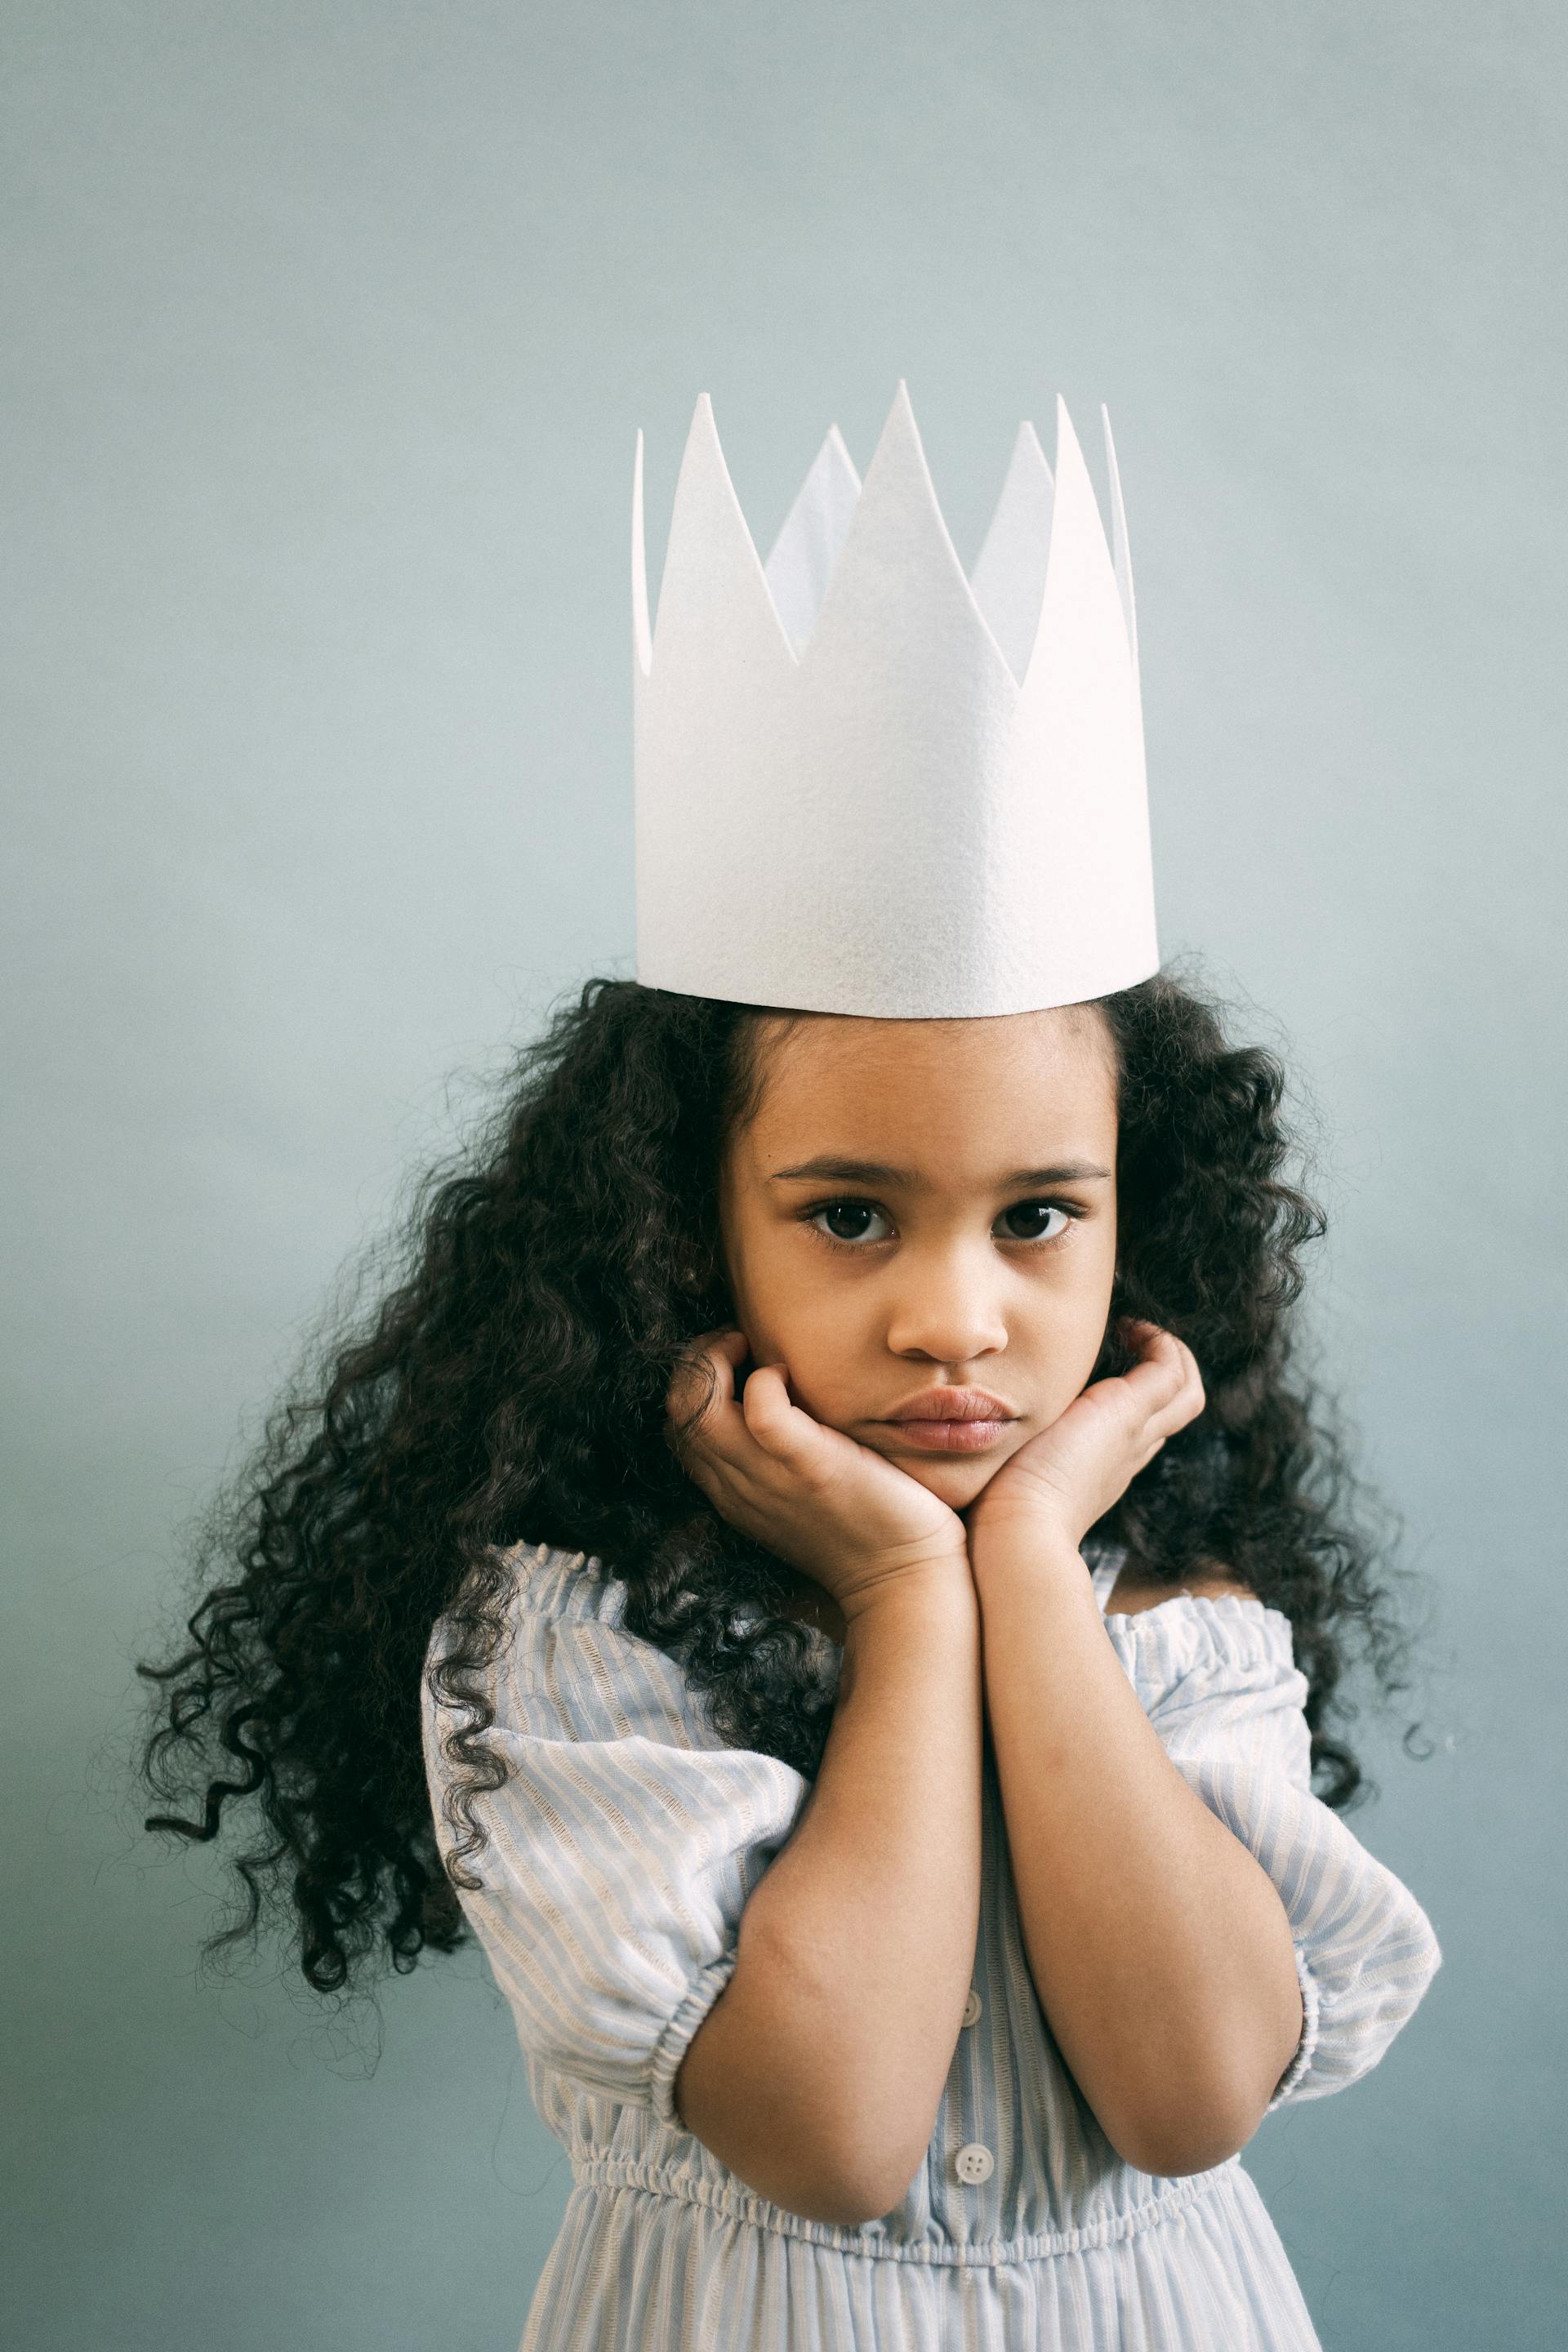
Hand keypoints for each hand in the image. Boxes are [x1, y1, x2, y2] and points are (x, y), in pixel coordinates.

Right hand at [665, 1329, 969, 1617]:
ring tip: (748, 1347)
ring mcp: (768, 1477)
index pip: (679, 1432)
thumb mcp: (798, 1500)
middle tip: (734, 1343)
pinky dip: (766, 1377)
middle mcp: (738, 1488)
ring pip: (699, 1406)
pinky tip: (790, 1375)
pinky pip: (761, 1406)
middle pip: (678, 1412)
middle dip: (695, 1361)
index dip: (692, 1386)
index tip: (730, 1364)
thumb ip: (773, 1464)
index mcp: (733, 1496)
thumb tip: (769, 1404)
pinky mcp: (808, 1465)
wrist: (905, 1579)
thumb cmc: (867, 1530)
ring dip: (715, 1359)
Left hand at [964, 1318, 1205, 1553]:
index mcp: (1100, 1471)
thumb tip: (962, 1440)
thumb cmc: (995, 1515)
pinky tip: (1128, 1327)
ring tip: (1134, 1330)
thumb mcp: (1005, 1476)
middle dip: (1159, 1374)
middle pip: (1172, 1414)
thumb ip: (1000, 1456)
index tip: (1099, 1372)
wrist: (1017, 1534)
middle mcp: (1126, 1454)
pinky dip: (1160, 1343)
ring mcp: (1133, 1434)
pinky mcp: (1128, 1413)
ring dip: (1170, 1355)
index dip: (1131, 1401)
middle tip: (1129, 1341)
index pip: (1137, 1434)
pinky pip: (1171, 1370)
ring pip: (1185, 1393)